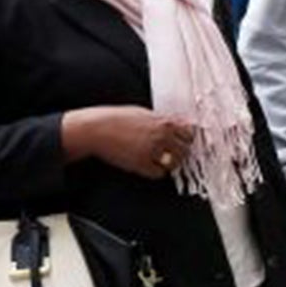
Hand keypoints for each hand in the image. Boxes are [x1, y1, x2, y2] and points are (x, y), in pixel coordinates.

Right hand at [62, 106, 196, 179]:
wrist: (96, 129)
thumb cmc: (116, 118)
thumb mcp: (143, 113)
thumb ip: (162, 120)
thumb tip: (177, 125)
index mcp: (164, 122)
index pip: (189, 133)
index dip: (186, 138)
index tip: (183, 142)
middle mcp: (161, 136)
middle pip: (185, 150)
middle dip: (180, 152)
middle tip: (173, 154)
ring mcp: (152, 150)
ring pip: (174, 163)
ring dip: (170, 163)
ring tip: (161, 160)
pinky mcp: (141, 163)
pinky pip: (159, 173)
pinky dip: (156, 171)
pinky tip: (149, 165)